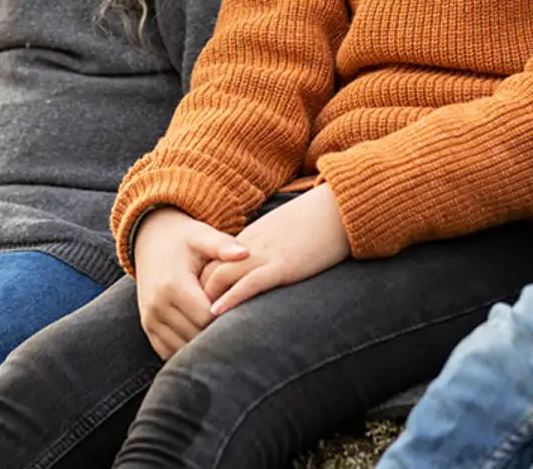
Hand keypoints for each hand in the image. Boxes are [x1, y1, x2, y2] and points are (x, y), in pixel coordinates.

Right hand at [131, 208, 249, 359]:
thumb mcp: (202, 236)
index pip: (206, 317)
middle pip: (195, 335)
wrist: (150, 241)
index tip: (240, 309)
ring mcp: (150, 319)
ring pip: (182, 348)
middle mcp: (158, 305)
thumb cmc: (184, 239)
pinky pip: (168, 351)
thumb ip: (223, 245)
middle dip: (217, 333)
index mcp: (173, 285)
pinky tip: (203, 339)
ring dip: (202, 345)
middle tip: (238, 325)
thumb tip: (245, 253)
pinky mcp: (148, 327)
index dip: (226, 317)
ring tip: (222, 332)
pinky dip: (186, 349)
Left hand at [199, 185, 350, 316]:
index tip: (198, 307)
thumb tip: (265, 272)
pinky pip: (250, 283)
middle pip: (210, 270)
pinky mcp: (284, 265)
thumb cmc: (319, 224)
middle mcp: (252, 246)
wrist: (341, 208)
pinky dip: (231, 298)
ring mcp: (267, 255)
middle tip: (191, 322)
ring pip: (223, 276)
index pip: (213, 263)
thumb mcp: (285, 235)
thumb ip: (269, 251)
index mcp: (252, 239)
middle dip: (197, 297)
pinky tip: (217, 312)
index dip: (202, 286)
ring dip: (207, 301)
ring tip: (198, 325)